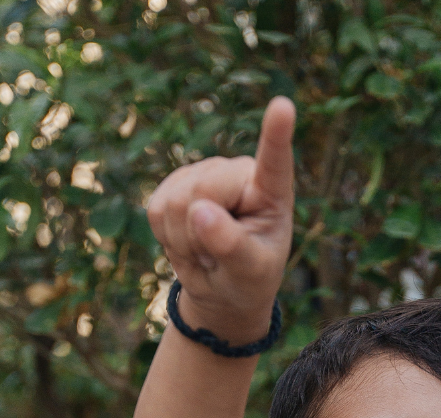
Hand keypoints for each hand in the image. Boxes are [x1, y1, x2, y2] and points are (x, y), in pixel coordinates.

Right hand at [146, 96, 295, 344]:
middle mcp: (238, 172)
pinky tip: (186, 239)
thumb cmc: (249, 280)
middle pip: (202, 191)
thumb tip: (200, 210)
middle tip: (216, 257)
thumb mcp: (250, 274)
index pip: (274, 162)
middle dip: (200, 234)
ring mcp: (204, 172)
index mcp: (271, 192)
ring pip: (175, 202)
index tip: (284, 106)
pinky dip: (166, 235)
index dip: (275, 135)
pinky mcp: (174, 183)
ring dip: (183, 240)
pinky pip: (156, 209)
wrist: (222, 288)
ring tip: (205, 250)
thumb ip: (232, 246)